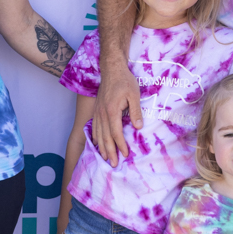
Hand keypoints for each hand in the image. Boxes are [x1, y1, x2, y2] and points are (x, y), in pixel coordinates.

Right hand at [92, 52, 141, 166]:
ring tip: (105, 158)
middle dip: (109, 152)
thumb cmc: (125, 81)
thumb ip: (136, 112)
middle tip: (113, 164)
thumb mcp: (134, 95)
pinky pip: (94, 127)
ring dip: (101, 148)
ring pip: (98, 134)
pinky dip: (95, 137)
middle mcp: (102, 114)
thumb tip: (138, 127)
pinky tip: (97, 144)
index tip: (125, 154)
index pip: (115, 132)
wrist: (111, 69)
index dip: (120, 145)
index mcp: (112, 111)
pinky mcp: (96, 110)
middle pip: (104, 137)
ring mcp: (97, 112)